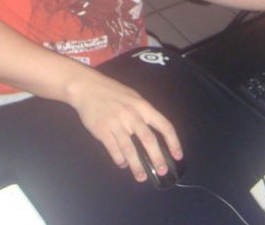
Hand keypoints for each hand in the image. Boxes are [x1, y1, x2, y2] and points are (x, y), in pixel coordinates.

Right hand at [66, 69, 182, 181]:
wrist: (87, 87)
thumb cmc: (112, 92)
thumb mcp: (133, 97)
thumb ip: (143, 114)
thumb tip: (153, 135)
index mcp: (142, 106)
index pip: (164, 125)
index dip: (173, 141)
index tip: (177, 155)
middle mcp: (132, 115)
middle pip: (148, 139)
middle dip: (157, 158)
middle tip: (162, 171)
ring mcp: (116, 123)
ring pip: (130, 149)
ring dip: (137, 166)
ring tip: (142, 177)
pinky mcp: (102, 130)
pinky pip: (114, 149)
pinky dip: (120, 160)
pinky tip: (123, 164)